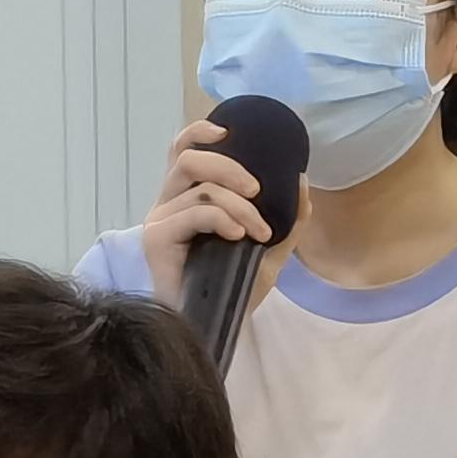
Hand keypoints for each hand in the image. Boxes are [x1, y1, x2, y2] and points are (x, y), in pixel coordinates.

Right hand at [135, 115, 297, 309]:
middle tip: (258, 192)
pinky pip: (193, 213)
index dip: (200, 131)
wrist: (215, 325)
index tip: (229, 132)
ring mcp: (159, 220)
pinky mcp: (156, 239)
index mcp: (187, 197)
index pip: (181, 149)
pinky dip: (222, 218)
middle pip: (188, 158)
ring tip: (258, 232)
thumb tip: (301, 179)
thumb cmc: (234, 287)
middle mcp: (168, 203)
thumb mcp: (270, 249)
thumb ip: (287, 218)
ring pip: (199, 187)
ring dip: (238, 205)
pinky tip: (239, 237)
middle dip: (229, 167)